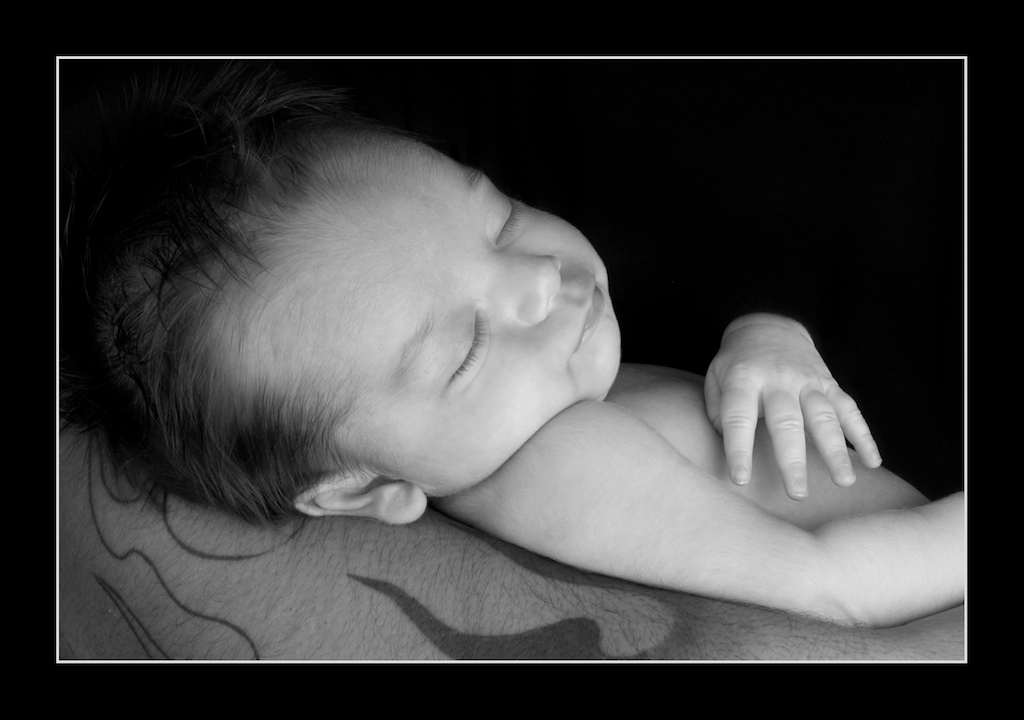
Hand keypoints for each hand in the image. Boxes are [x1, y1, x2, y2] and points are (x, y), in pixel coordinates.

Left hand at [704, 314, 881, 498]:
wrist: (768, 327)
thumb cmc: (736, 364)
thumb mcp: (715, 378)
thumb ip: (717, 412)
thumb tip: (731, 445)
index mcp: (744, 378)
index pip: (738, 417)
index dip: (739, 449)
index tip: (741, 479)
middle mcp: (778, 379)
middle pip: (787, 422)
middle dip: (793, 460)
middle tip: (797, 494)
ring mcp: (807, 380)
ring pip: (824, 417)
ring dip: (835, 450)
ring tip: (845, 482)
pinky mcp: (829, 383)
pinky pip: (849, 409)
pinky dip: (863, 435)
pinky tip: (872, 462)